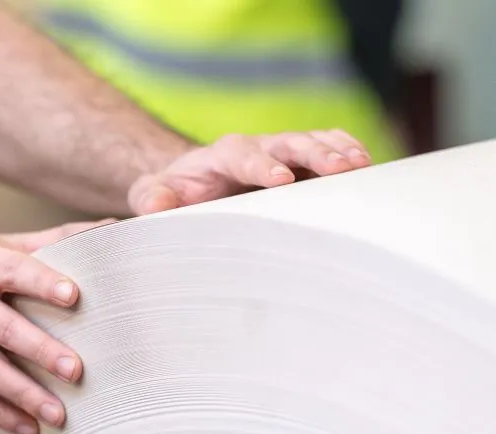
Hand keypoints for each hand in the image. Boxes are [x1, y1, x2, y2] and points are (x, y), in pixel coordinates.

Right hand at [0, 219, 113, 433]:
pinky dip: (0, 415)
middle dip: (39, 350)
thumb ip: (50, 241)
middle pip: (0, 327)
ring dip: (23, 395)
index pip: (12, 270)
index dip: (42, 282)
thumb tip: (112, 228)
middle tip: (76, 370)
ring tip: (59, 414)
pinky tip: (30, 428)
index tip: (73, 295)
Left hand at [128, 130, 372, 214]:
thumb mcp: (154, 195)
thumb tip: (157, 204)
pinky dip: (346, 153)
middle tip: (339, 169)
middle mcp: (256, 148)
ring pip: (312, 143)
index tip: (280, 180)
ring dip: (337, 151)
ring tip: (362, 165)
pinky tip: (368, 165)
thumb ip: (153, 198)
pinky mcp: (300, 163)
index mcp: (221, 156)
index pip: (242, 155)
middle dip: (313, 154)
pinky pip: (327, 148)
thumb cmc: (176, 193)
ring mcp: (282, 153)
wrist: (194, 182)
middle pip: (287, 142)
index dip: (261, 166)